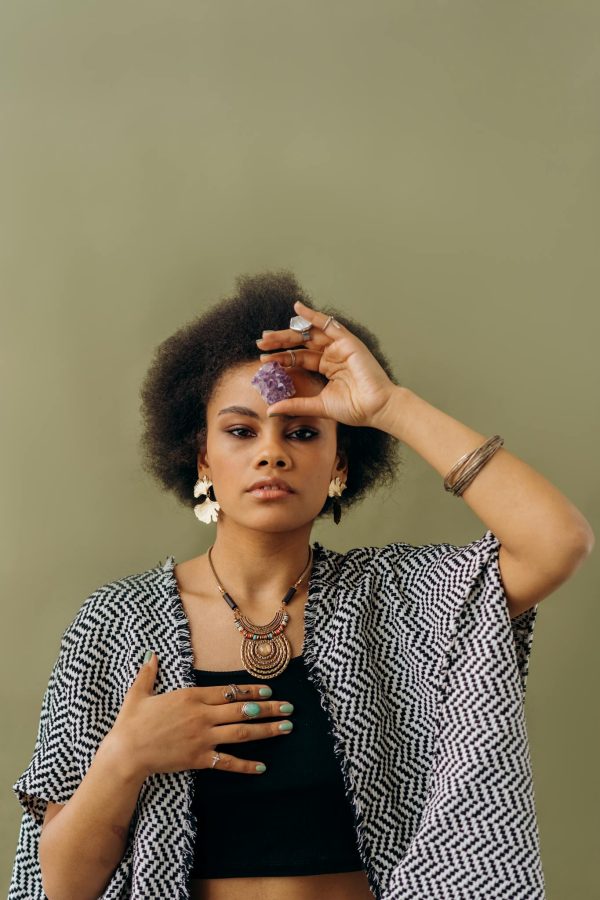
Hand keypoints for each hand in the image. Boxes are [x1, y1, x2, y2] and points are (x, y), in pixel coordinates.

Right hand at [106, 652, 294, 778]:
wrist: (126, 752)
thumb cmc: (132, 722)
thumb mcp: (139, 693)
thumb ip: (149, 673)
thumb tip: (151, 655)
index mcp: (191, 696)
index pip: (228, 691)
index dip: (250, 689)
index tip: (268, 689)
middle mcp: (202, 715)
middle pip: (242, 709)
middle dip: (268, 707)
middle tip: (289, 707)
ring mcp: (202, 737)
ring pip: (241, 732)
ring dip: (266, 729)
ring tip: (286, 727)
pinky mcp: (199, 758)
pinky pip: (228, 761)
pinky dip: (246, 765)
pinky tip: (263, 766)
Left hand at [256, 299, 395, 427]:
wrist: (376, 408)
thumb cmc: (355, 408)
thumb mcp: (318, 405)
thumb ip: (295, 404)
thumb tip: (271, 410)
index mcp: (327, 367)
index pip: (299, 358)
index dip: (281, 358)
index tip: (262, 361)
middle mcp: (332, 354)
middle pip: (301, 343)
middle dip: (280, 343)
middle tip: (260, 343)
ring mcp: (340, 346)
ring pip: (309, 334)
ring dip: (288, 332)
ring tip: (268, 335)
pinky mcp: (348, 341)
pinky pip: (328, 324)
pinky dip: (313, 315)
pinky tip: (297, 308)